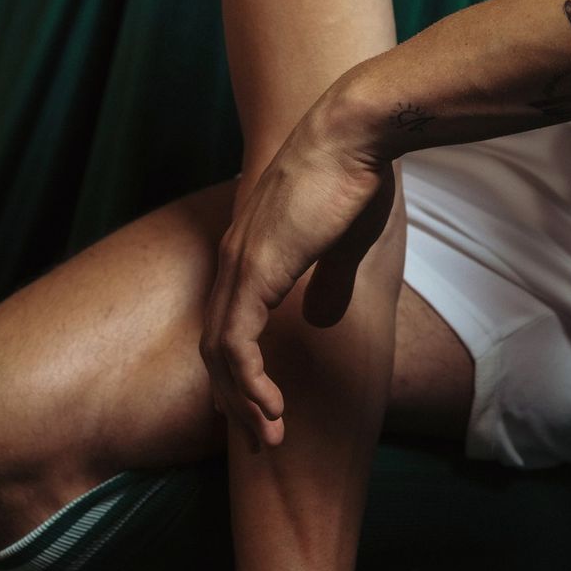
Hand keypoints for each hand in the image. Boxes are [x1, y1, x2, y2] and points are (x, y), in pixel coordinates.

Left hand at [201, 105, 395, 449]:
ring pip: (219, 353)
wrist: (354, 132)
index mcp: (251, 248)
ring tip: (269, 435)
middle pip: (215, 345)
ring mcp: (239, 263)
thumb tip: (319, 318)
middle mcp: (233, 258)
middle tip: (258, 438)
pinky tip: (272, 406)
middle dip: (233, 399)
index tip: (255, 406)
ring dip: (241, 401)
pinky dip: (247, 382)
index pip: (227, 322)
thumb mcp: (343, 240)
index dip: (237, 370)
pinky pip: (236, 345)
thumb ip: (328, 279)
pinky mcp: (255, 270)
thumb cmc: (355, 175)